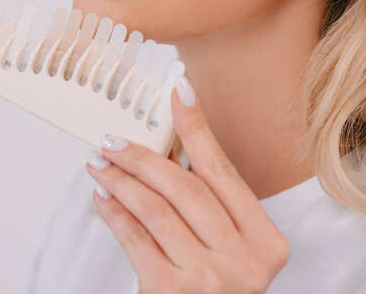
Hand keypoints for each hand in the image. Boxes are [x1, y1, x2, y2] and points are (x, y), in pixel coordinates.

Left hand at [86, 77, 289, 293]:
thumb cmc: (213, 289)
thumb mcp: (226, 248)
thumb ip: (205, 205)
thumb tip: (166, 151)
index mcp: (264, 242)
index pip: (224, 172)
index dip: (197, 128)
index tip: (179, 93)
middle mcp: (243, 261)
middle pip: (186, 188)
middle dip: (143, 157)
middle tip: (115, 141)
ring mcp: (208, 279)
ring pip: (156, 209)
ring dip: (121, 180)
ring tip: (101, 164)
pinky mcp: (170, 292)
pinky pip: (134, 238)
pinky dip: (114, 212)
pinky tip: (103, 197)